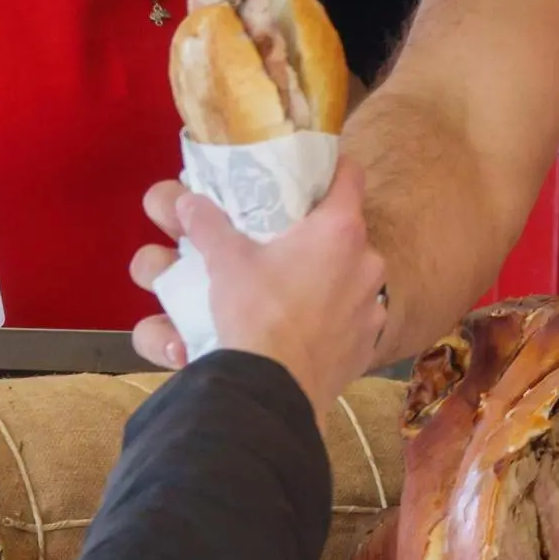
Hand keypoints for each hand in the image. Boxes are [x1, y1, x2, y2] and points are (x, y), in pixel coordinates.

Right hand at [128, 163, 387, 409]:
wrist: (273, 391)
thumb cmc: (256, 313)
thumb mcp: (226, 263)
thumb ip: (208, 226)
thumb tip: (187, 200)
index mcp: (340, 229)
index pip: (348, 174)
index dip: (331, 168)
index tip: (311, 172)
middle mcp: (368, 262)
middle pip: (344, 233)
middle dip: (313, 238)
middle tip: (282, 245)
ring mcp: (371, 307)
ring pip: (347, 280)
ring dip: (319, 282)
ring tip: (284, 295)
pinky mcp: (366, 346)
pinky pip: (348, 321)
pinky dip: (325, 322)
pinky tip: (296, 332)